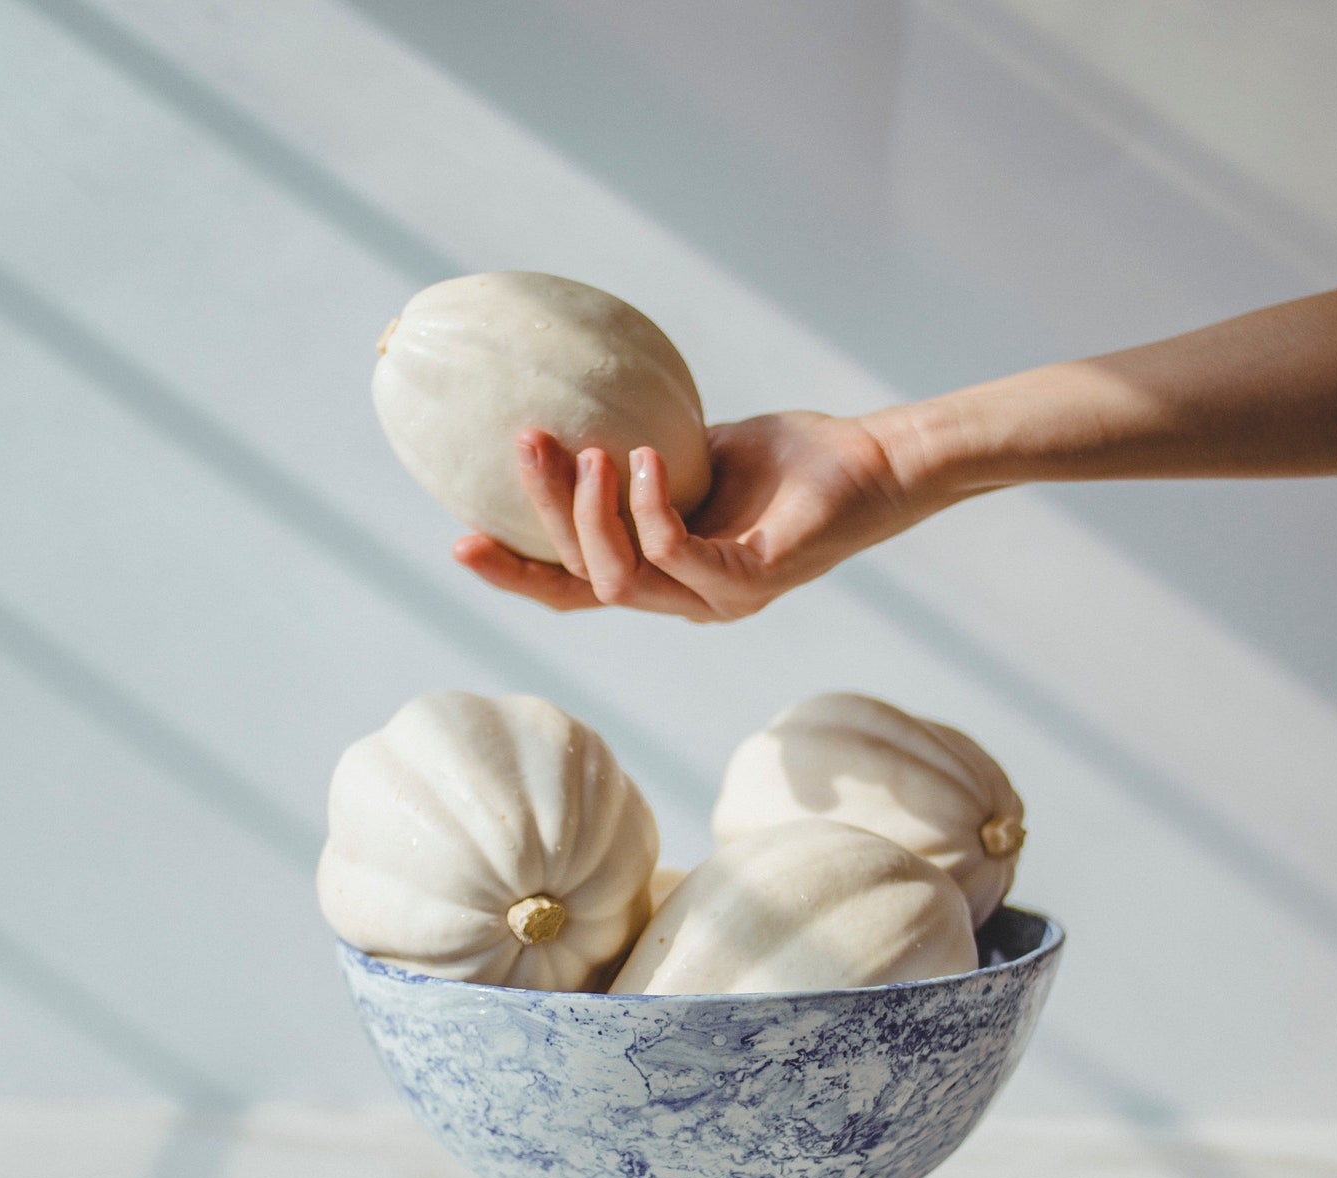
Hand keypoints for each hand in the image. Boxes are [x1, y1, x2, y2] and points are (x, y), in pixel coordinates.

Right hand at [451, 412, 929, 622]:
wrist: (875, 462)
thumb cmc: (793, 459)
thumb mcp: (695, 451)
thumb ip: (640, 456)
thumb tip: (578, 420)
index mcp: (664, 574)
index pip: (574, 588)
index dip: (516, 574)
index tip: (461, 541)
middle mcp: (684, 599)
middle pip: (585, 580)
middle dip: (543, 514)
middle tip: (525, 441)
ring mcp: (717, 598)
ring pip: (620, 578)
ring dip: (589, 511)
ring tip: (586, 448)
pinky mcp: (751, 583)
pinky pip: (677, 556)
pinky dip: (650, 509)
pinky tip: (644, 457)